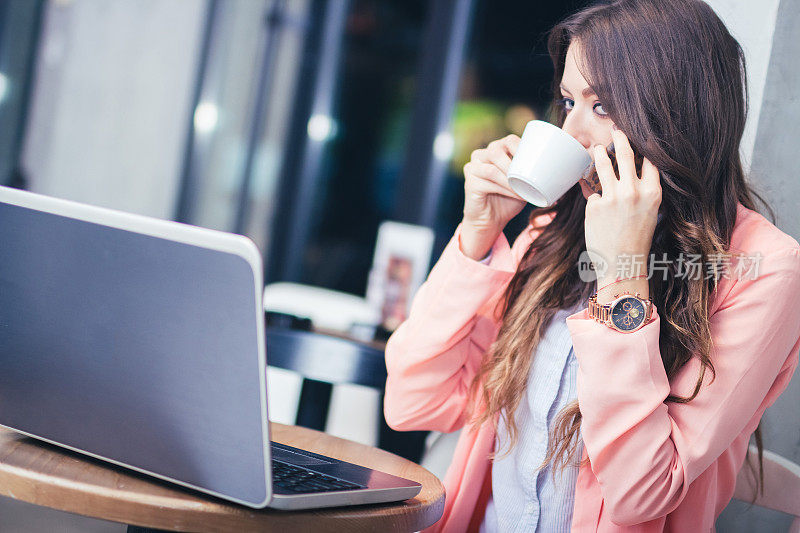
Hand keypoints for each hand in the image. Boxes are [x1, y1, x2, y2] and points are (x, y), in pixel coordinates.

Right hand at [460, 135, 526, 258]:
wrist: (490, 221)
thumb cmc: (508, 200)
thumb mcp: (523, 183)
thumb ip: (532, 172)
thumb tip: (562, 168)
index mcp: (495, 150)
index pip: (509, 141)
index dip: (523, 147)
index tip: (538, 160)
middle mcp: (481, 155)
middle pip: (497, 150)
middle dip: (515, 163)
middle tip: (530, 177)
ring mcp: (473, 167)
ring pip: (492, 167)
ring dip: (511, 179)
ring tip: (525, 189)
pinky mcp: (469, 182)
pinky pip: (487, 180)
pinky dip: (505, 188)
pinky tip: (516, 194)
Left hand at [584, 128, 661, 286]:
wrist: (621, 266)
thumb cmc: (636, 241)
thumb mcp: (648, 213)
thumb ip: (641, 192)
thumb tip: (626, 172)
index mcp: (653, 193)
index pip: (651, 160)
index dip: (644, 146)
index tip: (638, 136)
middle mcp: (633, 191)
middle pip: (626, 153)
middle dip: (620, 138)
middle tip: (615, 130)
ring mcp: (612, 197)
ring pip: (602, 165)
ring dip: (599, 154)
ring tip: (596, 149)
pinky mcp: (594, 205)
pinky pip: (592, 193)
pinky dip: (593, 197)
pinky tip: (595, 207)